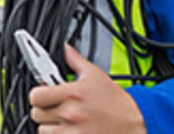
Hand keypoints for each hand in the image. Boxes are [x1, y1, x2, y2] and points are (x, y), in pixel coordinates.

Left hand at [29, 44, 145, 132]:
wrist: (137, 123)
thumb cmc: (116, 102)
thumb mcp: (95, 75)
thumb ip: (74, 60)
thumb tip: (63, 48)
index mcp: (73, 94)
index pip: (36, 95)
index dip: (38, 94)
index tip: (44, 93)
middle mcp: (71, 113)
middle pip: (36, 113)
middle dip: (44, 109)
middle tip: (56, 107)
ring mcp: (74, 132)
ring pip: (43, 129)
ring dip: (51, 125)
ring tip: (65, 120)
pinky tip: (70, 130)